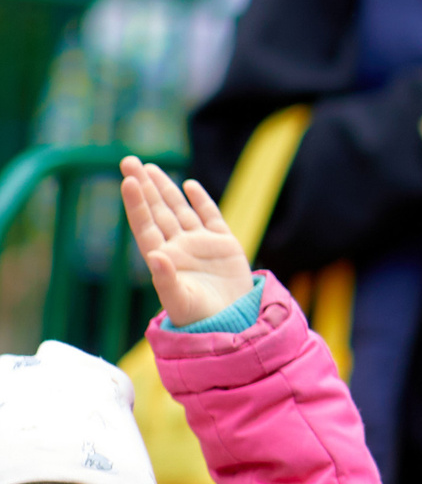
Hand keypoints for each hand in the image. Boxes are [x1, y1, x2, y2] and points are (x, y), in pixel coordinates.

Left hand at [122, 158, 254, 325]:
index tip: (128, 181)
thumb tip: (154, 255)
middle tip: (129, 161)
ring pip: (179, 209)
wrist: (232, 322)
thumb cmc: (199, 317)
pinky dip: (200, 200)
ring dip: (165, 188)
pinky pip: (210, 216)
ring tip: (150, 167)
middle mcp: (178, 246)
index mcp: (162, 258)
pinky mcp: (224, 244)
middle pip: (157, 210)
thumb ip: (166, 279)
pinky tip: (189, 185)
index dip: (136, 203)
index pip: (145, 224)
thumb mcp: (179, 301)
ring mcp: (200, 243)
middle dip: (145, 186)